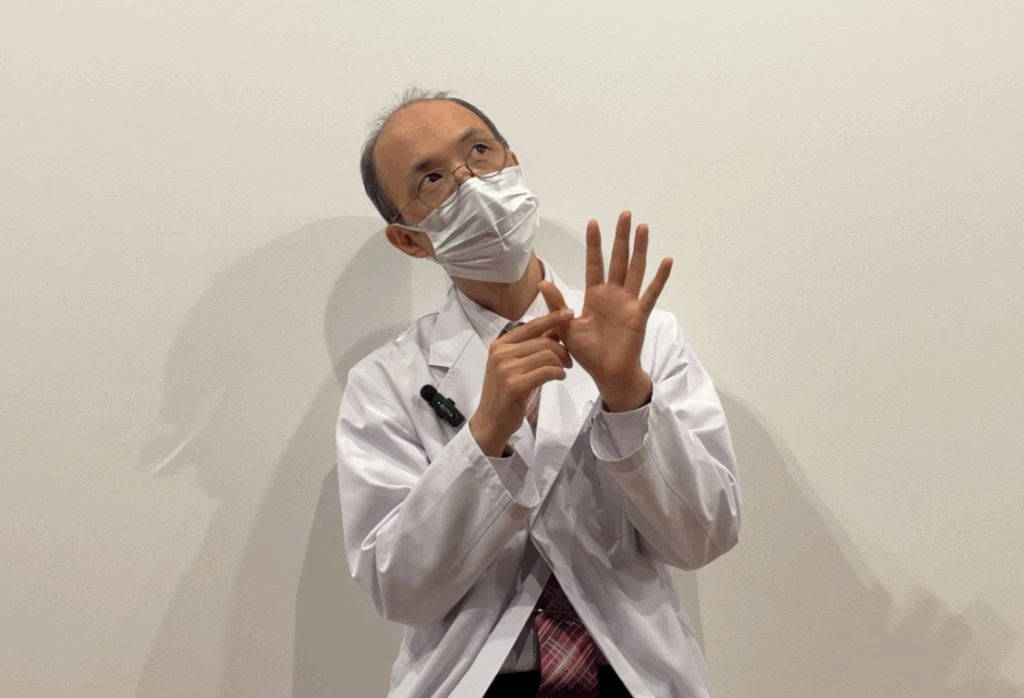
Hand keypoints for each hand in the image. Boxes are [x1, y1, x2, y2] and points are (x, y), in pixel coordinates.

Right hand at [469, 309, 574, 456]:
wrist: (490, 421)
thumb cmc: (505, 393)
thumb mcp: (513, 365)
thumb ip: (531, 347)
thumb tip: (555, 329)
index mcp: (500, 344)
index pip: (531, 325)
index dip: (552, 318)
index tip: (569, 313)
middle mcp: (500, 352)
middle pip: (543, 341)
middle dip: (562, 349)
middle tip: (569, 361)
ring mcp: (505, 368)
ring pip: (547, 355)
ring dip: (561, 363)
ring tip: (563, 370)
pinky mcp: (513, 384)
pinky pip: (546, 371)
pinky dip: (558, 373)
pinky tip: (559, 377)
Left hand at [538, 211, 670, 410]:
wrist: (606, 374)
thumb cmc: (588, 354)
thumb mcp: (566, 327)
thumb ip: (557, 304)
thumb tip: (542, 282)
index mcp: (594, 296)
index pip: (594, 264)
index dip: (594, 244)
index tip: (594, 222)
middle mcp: (613, 295)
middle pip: (617, 259)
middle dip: (620, 237)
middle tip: (625, 213)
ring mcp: (628, 303)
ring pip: (635, 270)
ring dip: (640, 249)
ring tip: (643, 227)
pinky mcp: (639, 315)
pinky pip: (651, 293)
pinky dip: (660, 277)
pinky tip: (667, 260)